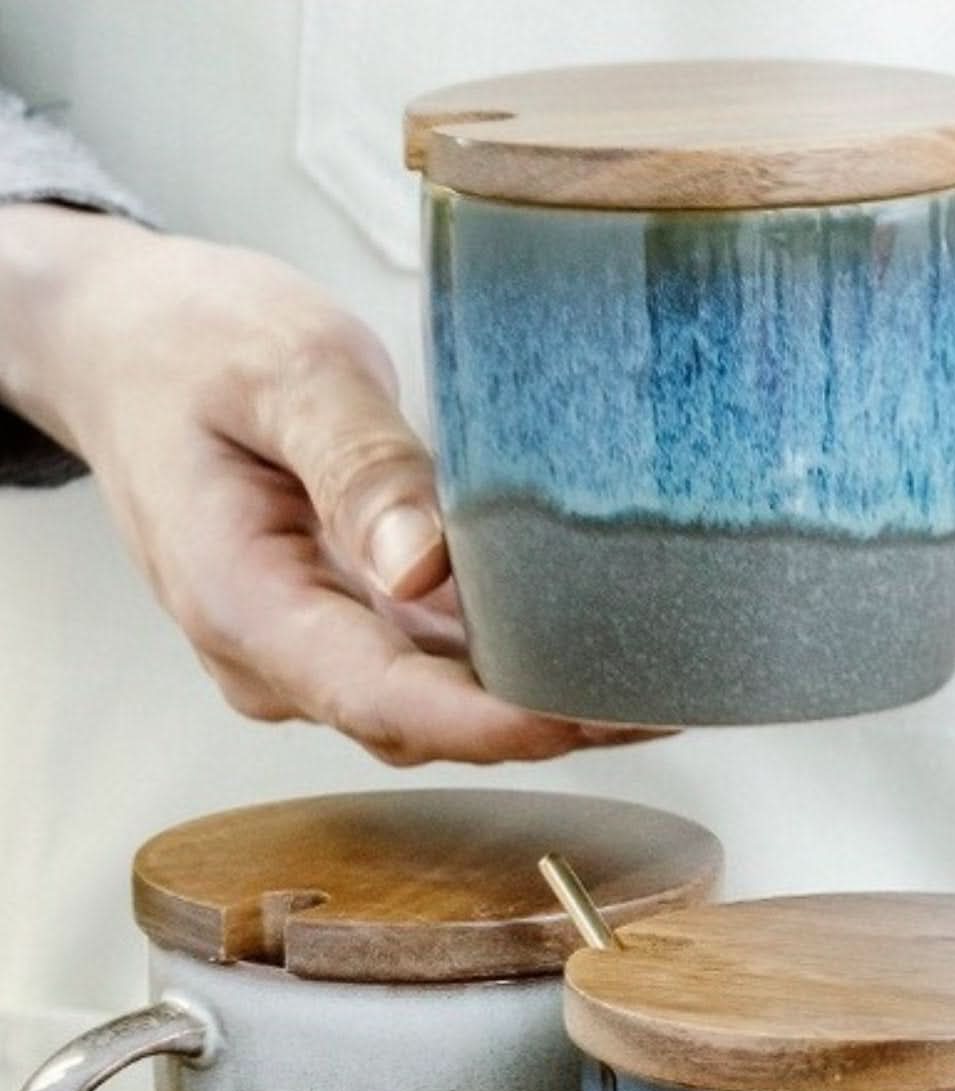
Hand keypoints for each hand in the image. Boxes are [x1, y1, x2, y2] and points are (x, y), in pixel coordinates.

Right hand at [0, 206, 663, 763]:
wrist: (127, 344)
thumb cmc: (191, 341)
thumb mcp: (282, 367)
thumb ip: (357, 465)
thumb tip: (425, 568)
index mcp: (241, 604)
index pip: (382, 701)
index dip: (493, 725)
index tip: (588, 716)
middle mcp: (276, 656)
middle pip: (426, 725)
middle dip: (545, 723)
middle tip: (667, 698)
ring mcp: (311, 653)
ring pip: (440, 711)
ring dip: (542, 705)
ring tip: (660, 682)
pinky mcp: (346, 631)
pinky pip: (438, 673)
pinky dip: (515, 668)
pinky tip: (598, 651)